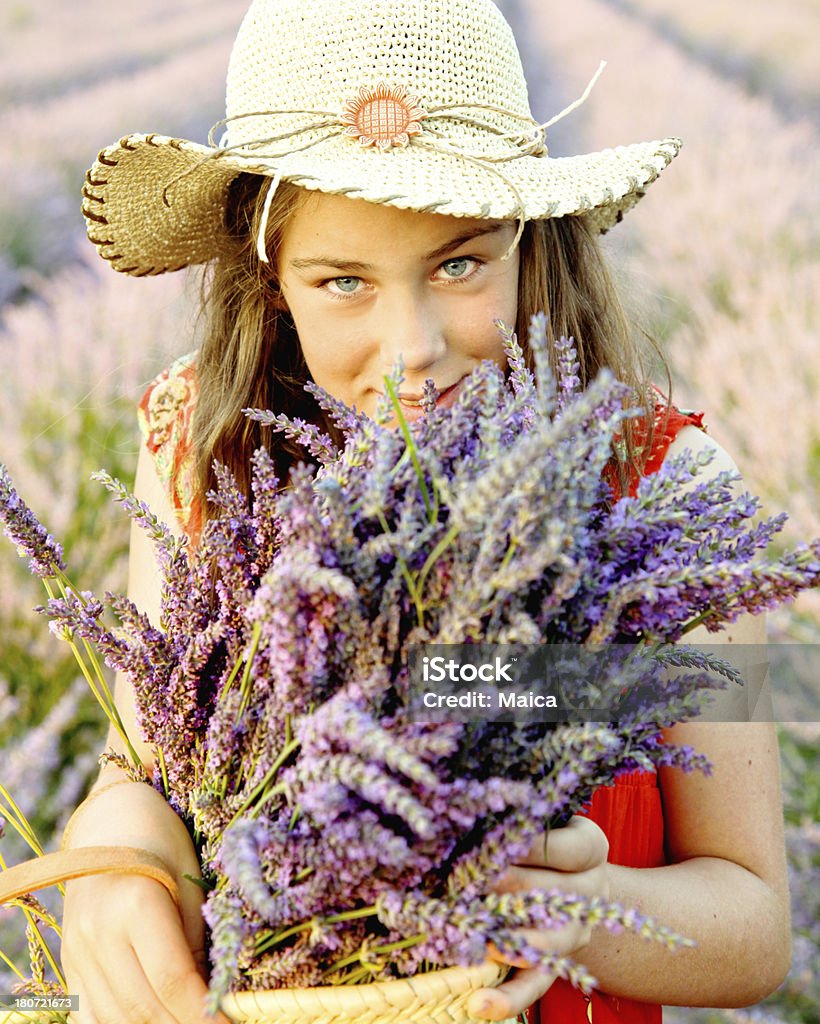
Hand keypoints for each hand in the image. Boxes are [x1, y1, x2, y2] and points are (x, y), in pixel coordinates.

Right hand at [60, 789, 231, 1023]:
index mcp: (135, 905)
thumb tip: (211, 1000)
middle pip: (142, 1007)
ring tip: (188, 1023)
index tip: (230, 1023)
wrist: (112, 821)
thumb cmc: (164, 844)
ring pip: (115, 1017)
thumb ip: (197, 944)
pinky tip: (152, 1021)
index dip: (203, 1012)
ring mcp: (77, 951)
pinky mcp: (69, 962)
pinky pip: (90, 1014)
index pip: (172, 980)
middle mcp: (98, 932)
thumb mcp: (191, 884)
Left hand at [467, 815, 609, 1020]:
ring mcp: (574, 933)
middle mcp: (590, 892)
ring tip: (470, 939)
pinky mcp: (556, 965)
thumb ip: (517, 816)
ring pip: (541, 942)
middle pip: (544, 892)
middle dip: (498, 886)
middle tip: (459, 879)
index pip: (562, 847)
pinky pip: (532, 986)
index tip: (487, 837)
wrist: (577, 883)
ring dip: (501, 940)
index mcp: (591, 848)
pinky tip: (478, 1006)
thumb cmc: (545, 838)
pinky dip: (505, 999)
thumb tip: (469, 815)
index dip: (526, 845)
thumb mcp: (544, 818)